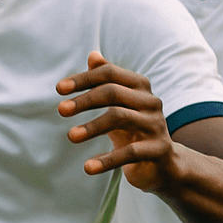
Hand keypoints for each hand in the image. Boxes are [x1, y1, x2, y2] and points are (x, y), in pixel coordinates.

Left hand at [58, 51, 178, 192]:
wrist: (163, 165)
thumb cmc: (133, 130)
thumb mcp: (118, 106)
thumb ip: (106, 81)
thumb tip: (92, 55)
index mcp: (140, 86)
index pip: (109, 73)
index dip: (83, 79)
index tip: (59, 89)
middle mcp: (151, 101)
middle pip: (113, 92)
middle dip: (84, 100)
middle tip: (60, 110)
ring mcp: (157, 125)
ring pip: (120, 117)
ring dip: (92, 127)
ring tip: (70, 136)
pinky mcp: (159, 150)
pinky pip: (130, 152)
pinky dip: (107, 160)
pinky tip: (87, 167)